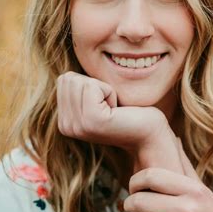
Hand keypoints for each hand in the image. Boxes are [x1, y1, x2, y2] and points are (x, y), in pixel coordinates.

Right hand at [56, 72, 181, 162]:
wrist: (149, 135)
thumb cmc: (127, 113)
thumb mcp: (96, 101)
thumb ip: (77, 90)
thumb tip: (66, 76)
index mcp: (64, 122)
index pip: (64, 80)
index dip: (89, 85)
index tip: (103, 104)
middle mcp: (66, 127)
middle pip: (69, 78)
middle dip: (95, 85)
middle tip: (110, 106)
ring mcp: (78, 125)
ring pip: (80, 81)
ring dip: (103, 89)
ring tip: (113, 109)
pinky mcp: (92, 120)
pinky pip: (92, 85)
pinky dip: (110, 91)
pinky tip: (117, 110)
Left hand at [124, 149, 212, 211]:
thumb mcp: (205, 193)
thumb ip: (185, 167)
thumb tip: (173, 138)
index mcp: (194, 191)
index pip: (150, 176)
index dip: (134, 182)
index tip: (134, 190)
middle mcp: (189, 209)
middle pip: (139, 201)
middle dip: (129, 205)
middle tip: (130, 210)